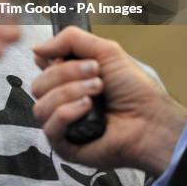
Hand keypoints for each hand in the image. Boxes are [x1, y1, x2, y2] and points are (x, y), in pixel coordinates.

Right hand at [32, 26, 186, 174]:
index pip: (41, 66)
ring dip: (70, 92)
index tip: (72, 56)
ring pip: (40, 105)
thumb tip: (36, 48)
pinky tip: (87, 108)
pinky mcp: (64, 146)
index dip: (52, 59)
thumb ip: (69, 39)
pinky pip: (49, 126)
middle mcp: (60, 100)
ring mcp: (61, 124)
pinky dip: (67, 113)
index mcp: (67, 79)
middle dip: (67, 74)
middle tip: (96, 74)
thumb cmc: (133, 88)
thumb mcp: (104, 50)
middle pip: (38, 84)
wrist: (150, 119)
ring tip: (97, 92)